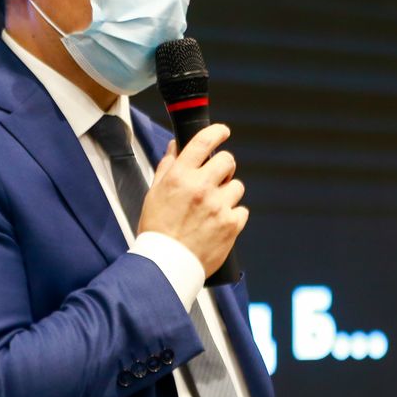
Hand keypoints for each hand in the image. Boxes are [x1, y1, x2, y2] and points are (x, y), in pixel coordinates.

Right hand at [137, 123, 246, 276]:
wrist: (166, 264)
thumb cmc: (157, 229)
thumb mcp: (154, 193)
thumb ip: (167, 167)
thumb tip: (176, 146)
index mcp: (180, 177)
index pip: (203, 142)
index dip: (217, 132)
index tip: (223, 132)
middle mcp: (201, 188)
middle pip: (227, 161)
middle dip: (224, 167)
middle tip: (217, 178)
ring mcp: (218, 206)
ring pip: (237, 186)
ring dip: (228, 194)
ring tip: (213, 209)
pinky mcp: (231, 224)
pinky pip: (241, 210)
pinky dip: (233, 216)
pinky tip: (218, 225)